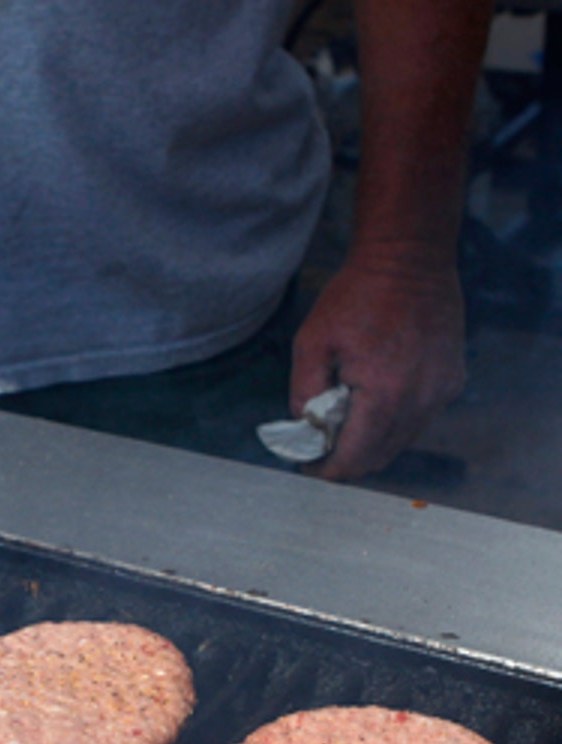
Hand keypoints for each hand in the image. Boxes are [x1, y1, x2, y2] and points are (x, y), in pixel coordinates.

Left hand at [288, 251, 465, 480]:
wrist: (409, 259)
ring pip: (403, 440)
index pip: (357, 457)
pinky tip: (373, 404)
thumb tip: (305, 429)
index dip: (330, 471)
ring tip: (344, 427)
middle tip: (321, 451)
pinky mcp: (452, 380)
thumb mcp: (312, 343)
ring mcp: (442, 391)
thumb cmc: (355, 297)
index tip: (309, 469)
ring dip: (372, 443)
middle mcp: (421, 400)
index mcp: (385, 395)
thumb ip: (305, 393)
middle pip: (381, 455)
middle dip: (349, 461)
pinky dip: (395, 422)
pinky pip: (421, 418)